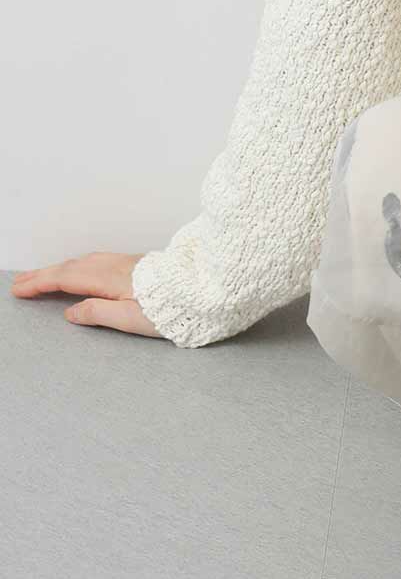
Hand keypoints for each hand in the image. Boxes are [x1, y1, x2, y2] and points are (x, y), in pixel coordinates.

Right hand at [10, 252, 165, 338]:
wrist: (203, 289)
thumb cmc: (171, 309)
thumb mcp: (131, 318)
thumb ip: (97, 313)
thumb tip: (70, 312)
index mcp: (109, 279)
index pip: (66, 279)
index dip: (40, 283)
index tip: (19, 289)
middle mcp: (115, 266)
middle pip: (71, 267)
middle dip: (43, 274)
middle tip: (20, 282)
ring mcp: (126, 262)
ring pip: (84, 261)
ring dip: (60, 267)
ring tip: (42, 276)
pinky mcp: (136, 263)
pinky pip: (96, 259)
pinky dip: (77, 264)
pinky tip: (78, 269)